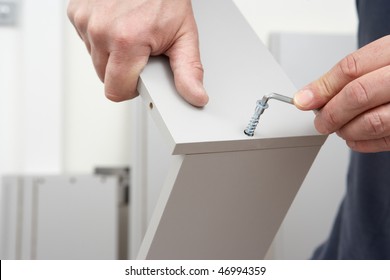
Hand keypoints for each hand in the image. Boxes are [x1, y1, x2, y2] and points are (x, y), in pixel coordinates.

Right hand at [67, 0, 207, 106]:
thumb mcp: (184, 35)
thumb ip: (188, 71)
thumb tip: (196, 96)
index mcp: (127, 41)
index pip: (116, 91)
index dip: (131, 88)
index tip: (141, 76)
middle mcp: (101, 30)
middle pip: (105, 77)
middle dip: (123, 71)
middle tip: (140, 51)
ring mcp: (86, 20)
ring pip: (95, 60)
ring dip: (111, 54)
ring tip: (130, 34)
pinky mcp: (77, 13)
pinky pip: (87, 41)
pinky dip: (101, 38)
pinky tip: (116, 25)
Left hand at [294, 35, 389, 152]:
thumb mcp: (381, 60)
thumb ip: (348, 76)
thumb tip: (309, 96)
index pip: (350, 68)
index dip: (322, 88)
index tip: (303, 101)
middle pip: (358, 95)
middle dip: (331, 113)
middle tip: (319, 122)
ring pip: (372, 122)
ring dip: (345, 130)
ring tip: (338, 129)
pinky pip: (386, 141)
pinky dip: (362, 143)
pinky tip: (354, 138)